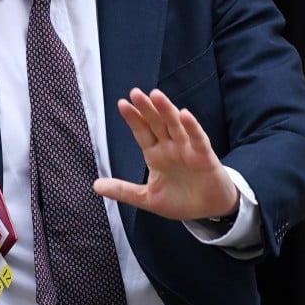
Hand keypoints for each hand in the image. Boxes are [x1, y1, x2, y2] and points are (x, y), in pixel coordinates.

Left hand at [93, 87, 238, 220]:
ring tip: (156, 95)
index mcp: (155, 154)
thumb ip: (123, 191)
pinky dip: (192, 127)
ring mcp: (187, 149)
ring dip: (166, 110)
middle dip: (146, 108)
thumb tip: (95, 186)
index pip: (142, 131)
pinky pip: (197, 138)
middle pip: (156, 123)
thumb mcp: (147, 198)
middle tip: (135, 93)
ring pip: (175, 125)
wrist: (208, 211)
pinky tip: (185, 114)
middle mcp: (170, 147)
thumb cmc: (180, 200)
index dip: (133, 118)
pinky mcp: (204, 156)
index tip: (122, 104)